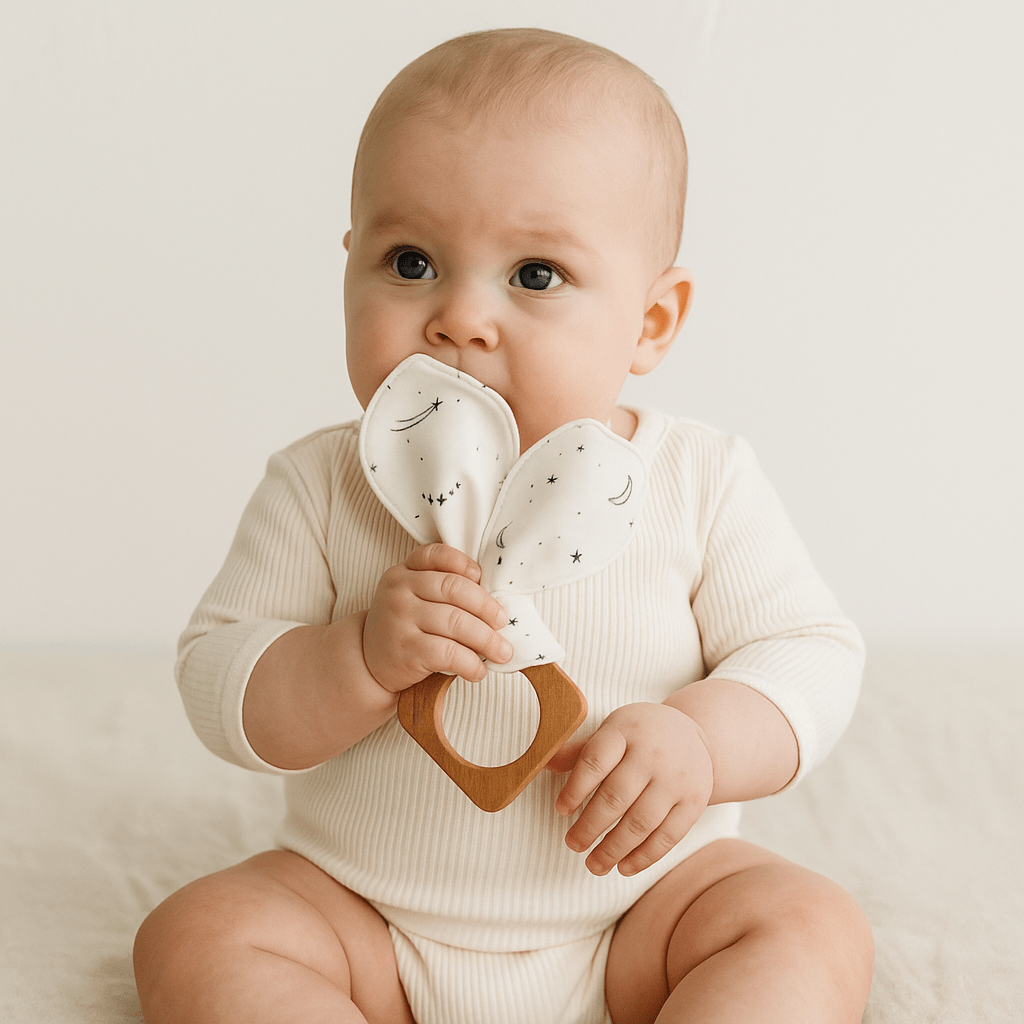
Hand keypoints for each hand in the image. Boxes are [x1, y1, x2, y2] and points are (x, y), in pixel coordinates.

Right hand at [362, 543, 512, 692]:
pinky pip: (448, 653)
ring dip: (487, 640)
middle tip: (502, 621)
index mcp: (403, 572)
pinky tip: (478, 670)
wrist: (368, 663)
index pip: (436, 555)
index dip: (463, 564)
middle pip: (454, 589)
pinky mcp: (406, 650)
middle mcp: (399, 591)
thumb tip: (493, 600)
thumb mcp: (411, 597)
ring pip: (456, 622)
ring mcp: (400, 619)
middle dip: (486, 607)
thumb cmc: (403, 627)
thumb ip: (440, 587)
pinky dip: (471, 663)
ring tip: (502, 651)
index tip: (481, 578)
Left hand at [550, 702, 713, 876]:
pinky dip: (644, 856)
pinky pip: (668, 836)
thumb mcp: (612, 731)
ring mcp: (677, 779)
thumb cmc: (640, 735)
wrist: (693, 733)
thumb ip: (580, 751)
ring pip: (641, 821)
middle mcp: (653, 753)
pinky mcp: (694, 801)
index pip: (595, 761)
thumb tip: (543, 763)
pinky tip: (624, 867)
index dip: (575, 789)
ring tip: (594, 864)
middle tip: (572, 844)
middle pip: (616, 796)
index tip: (561, 811)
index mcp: (625, 730)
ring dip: (614, 848)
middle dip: (590, 826)